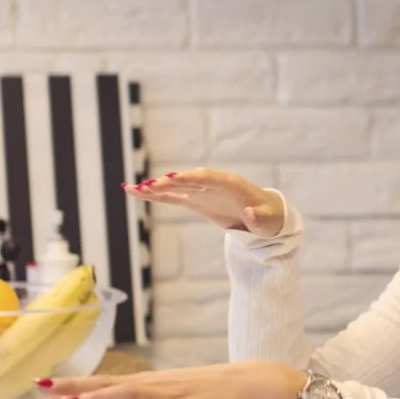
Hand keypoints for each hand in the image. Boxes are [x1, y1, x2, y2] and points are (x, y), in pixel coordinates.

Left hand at [34, 360, 309, 398]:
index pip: (101, 382)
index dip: (71, 385)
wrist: (250, 385)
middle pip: (105, 385)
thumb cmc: (209, 394)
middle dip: (72, 389)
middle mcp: (153, 387)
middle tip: (39, 392)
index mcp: (146, 384)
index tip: (41, 387)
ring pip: (126, 396)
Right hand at [124, 168, 284, 234]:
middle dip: (167, 183)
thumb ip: (258, 218)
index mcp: (231, 184)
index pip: (208, 178)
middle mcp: (213, 184)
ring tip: (131, 189)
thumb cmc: (268, 217)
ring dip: (154, 189)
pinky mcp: (196, 201)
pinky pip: (173, 197)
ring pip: (175, 188)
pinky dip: (156, 196)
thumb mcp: (268, 220)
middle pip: (187, 181)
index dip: (190, 178)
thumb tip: (249, 213)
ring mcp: (202, 192)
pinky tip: (136, 194)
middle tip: (147, 186)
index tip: (173, 178)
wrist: (264, 216)